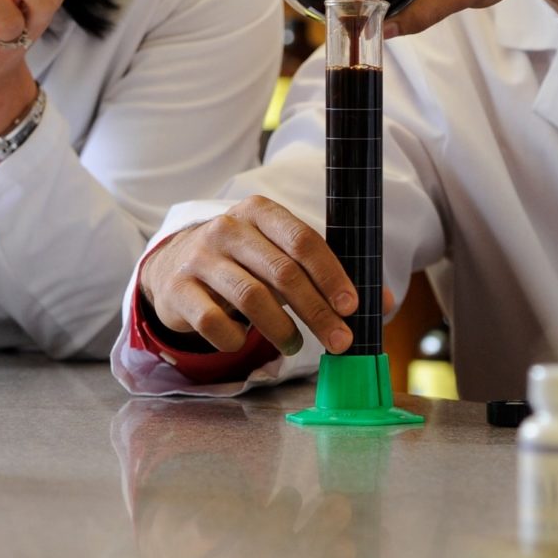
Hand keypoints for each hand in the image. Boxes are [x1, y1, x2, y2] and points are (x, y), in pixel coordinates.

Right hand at [139, 196, 359, 355]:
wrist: (172, 266)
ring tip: (296, 346)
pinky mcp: (178, 290)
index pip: (303, 240)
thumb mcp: (279, 258)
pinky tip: (243, 341)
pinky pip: (214, 322)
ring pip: (251, 298)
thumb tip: (385, 303)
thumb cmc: (242, 262)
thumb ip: (327, 276)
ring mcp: (199, 258)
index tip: (352, 306)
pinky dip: (236, 339)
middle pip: (283, 273)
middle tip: (340, 341)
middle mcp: (227, 229)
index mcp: (259, 212)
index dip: (332, 274)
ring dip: (282, 330)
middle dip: (318, 312)